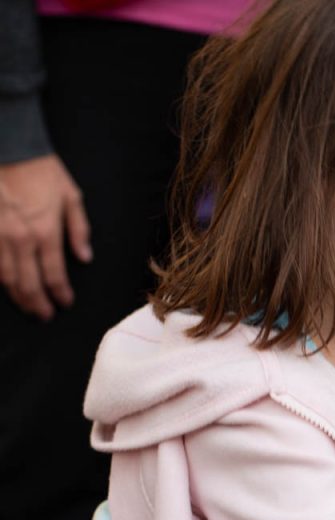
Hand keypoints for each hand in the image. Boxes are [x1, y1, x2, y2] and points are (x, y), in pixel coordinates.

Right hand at [0, 154, 91, 319]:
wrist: (8, 147)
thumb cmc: (41, 170)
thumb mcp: (71, 197)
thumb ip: (79, 230)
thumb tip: (84, 257)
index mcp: (45, 232)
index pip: (54, 275)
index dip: (60, 294)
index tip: (65, 303)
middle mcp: (19, 239)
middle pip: (28, 283)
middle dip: (37, 303)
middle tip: (44, 315)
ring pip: (5, 277)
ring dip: (17, 296)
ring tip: (27, 306)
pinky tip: (5, 285)